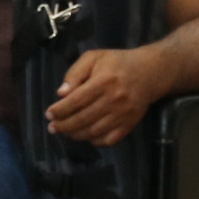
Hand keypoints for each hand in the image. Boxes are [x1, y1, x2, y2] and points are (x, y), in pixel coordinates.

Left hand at [48, 45, 162, 146]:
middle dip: (63, 126)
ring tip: (65, 132)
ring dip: (75, 135)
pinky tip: (86, 135)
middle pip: (82, 119)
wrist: (149, 73)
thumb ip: (75, 73)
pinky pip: (108, 140)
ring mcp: (122, 115)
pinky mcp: (129, 125)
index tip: (48, 114)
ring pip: (93, 132)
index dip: (60, 110)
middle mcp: (113, 100)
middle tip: (52, 127)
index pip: (76, 101)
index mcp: (103, 81)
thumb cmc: (117, 63)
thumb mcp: (94, 58)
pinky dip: (94, 141)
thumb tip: (62, 93)